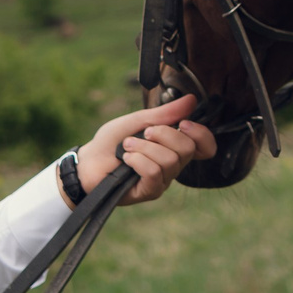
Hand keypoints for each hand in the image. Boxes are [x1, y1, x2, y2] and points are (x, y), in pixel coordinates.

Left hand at [67, 94, 217, 206]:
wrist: (87, 161)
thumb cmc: (111, 142)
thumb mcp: (138, 121)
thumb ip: (164, 114)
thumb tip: (192, 100)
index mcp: (173, 147)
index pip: (205, 146)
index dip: (201, 135)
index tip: (183, 123)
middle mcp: (173, 166)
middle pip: (187, 149)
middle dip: (164, 135)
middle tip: (144, 133)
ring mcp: (163, 181)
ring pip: (170, 161)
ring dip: (144, 147)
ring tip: (128, 146)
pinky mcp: (149, 192)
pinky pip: (154, 173)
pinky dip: (138, 160)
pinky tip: (126, 159)